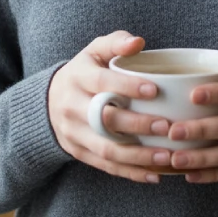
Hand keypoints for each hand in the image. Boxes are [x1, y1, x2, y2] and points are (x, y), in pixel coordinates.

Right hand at [47, 31, 172, 183]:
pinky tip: (155, 174)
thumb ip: (116, 42)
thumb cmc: (86, 70)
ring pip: (106, 149)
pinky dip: (131, 172)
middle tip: (166, 126)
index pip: (101, 82)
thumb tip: (138, 42)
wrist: (51, 100)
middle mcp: (72, 106)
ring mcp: (74, 133)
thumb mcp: (95, 50)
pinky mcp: (79, 153)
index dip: (126, 86)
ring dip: (138, 156)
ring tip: (166, 156)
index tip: (154, 90)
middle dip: (137, 125)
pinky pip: (106, 166)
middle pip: (104, 119)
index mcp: (77, 77)